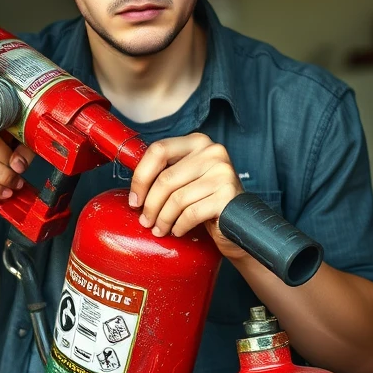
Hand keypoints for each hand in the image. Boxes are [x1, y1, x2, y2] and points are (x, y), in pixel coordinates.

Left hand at [129, 133, 244, 253]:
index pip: (159, 150)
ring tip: (160, 229)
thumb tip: (134, 184)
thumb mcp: (186, 178)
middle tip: (145, 221)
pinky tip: (178, 230)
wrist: (238, 220)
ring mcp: (223, 172)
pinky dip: (179, 226)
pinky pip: (191, 213)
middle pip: (166, 178)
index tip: (134, 199)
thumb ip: (166, 171)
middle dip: (150, 205)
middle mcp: (213, 152)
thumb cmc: (206, 199)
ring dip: (163, 219)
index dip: (141, 177)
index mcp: (198, 142)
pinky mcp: (228, 196)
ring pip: (177, 199)